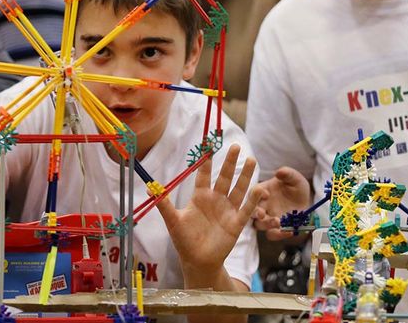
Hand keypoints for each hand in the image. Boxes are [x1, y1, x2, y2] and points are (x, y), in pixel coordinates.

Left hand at [155, 144, 262, 277]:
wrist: (198, 261)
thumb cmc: (184, 241)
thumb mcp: (173, 221)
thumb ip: (164, 204)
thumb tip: (148, 188)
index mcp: (200, 197)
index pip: (204, 175)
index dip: (206, 161)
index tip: (209, 146)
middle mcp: (216, 200)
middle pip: (224, 177)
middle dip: (229, 162)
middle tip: (235, 146)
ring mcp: (227, 210)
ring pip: (238, 189)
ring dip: (245, 175)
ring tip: (251, 159)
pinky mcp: (236, 223)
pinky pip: (246, 209)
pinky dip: (253, 199)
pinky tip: (258, 188)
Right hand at [252, 167, 310, 239]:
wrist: (305, 202)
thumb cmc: (296, 188)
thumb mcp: (295, 179)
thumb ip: (288, 174)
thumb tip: (280, 172)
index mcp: (262, 191)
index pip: (253, 192)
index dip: (256, 194)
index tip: (266, 193)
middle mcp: (262, 205)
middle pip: (251, 211)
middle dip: (255, 212)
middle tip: (262, 213)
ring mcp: (267, 218)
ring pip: (259, 225)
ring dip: (266, 224)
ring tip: (278, 221)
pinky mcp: (275, 229)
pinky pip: (271, 234)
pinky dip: (278, 234)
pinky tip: (288, 231)